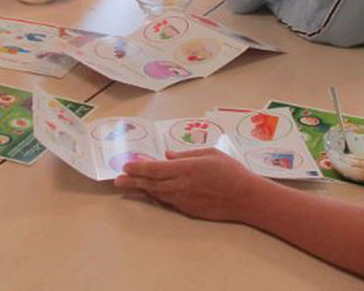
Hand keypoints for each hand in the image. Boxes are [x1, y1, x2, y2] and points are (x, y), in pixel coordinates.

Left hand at [114, 148, 265, 221]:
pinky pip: (168, 202)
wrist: (246, 198)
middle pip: (151, 183)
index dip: (138, 168)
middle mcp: (181, 185)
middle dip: (132, 181)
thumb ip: (186, 154)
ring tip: (128, 186)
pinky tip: (150, 193)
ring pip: (157, 194)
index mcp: (186, 168)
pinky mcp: (188, 210)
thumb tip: (168, 155)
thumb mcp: (210, 154)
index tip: (126, 166)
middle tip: (117, 180)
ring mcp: (184, 200)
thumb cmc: (231, 172)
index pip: (155, 168)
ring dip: (141, 190)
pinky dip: (156, 196)